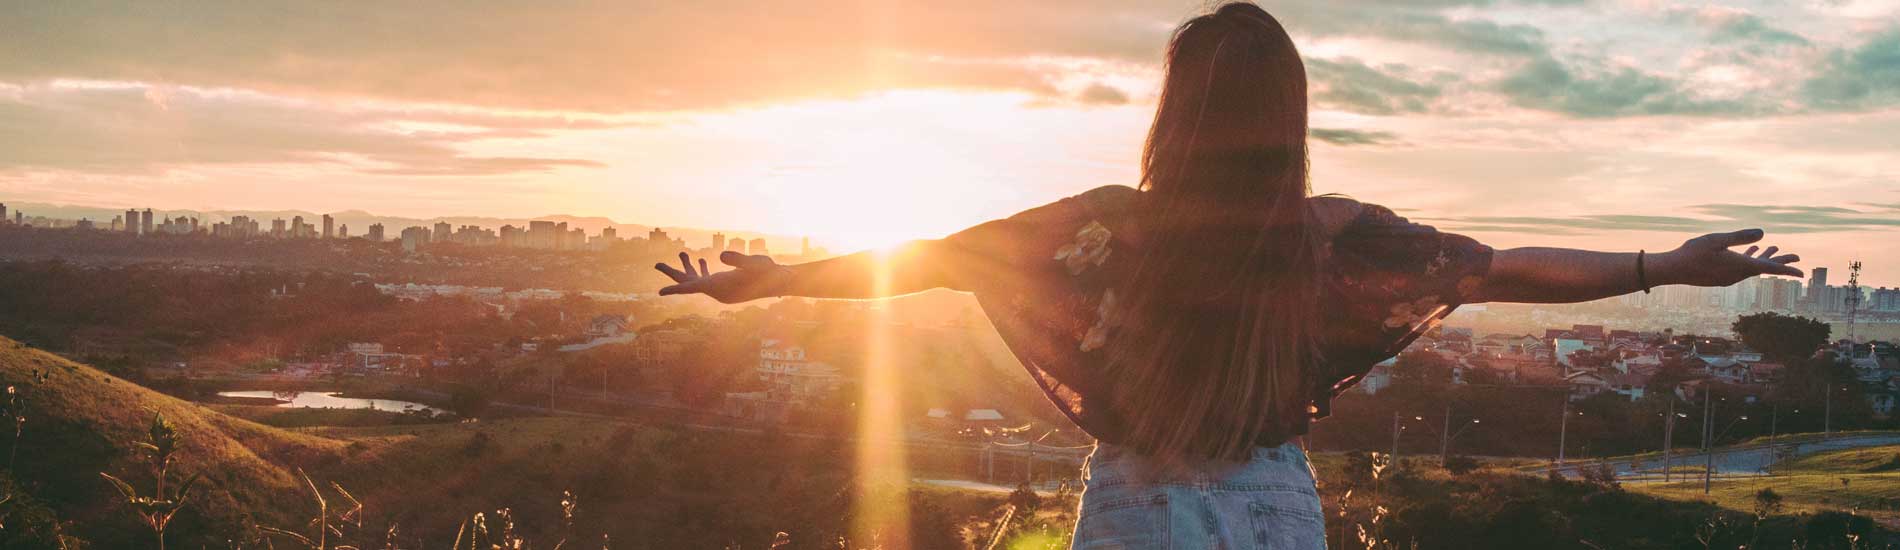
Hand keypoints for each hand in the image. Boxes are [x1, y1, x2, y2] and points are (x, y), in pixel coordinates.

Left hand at [654, 251, 790, 303]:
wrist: (780, 281)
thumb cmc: (769, 272)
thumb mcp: (755, 263)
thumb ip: (738, 259)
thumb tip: (720, 255)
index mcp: (720, 288)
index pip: (693, 289)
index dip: (675, 289)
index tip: (660, 292)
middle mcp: (717, 290)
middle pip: (689, 283)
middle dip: (673, 274)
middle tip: (656, 264)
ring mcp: (721, 288)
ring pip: (697, 279)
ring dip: (687, 267)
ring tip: (682, 252)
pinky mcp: (726, 283)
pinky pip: (707, 277)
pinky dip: (700, 268)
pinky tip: (698, 259)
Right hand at [1657, 229, 1801, 286]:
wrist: (1673, 270)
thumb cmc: (1693, 253)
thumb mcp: (1718, 239)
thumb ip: (1740, 237)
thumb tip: (1763, 233)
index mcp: (1740, 266)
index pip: (1770, 268)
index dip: (1787, 268)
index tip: (1802, 272)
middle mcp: (1737, 274)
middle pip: (1764, 268)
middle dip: (1780, 260)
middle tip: (1796, 256)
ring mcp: (1728, 277)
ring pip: (1752, 267)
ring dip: (1763, 257)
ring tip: (1773, 248)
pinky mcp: (1720, 277)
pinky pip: (1741, 268)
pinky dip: (1749, 259)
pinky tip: (1747, 252)